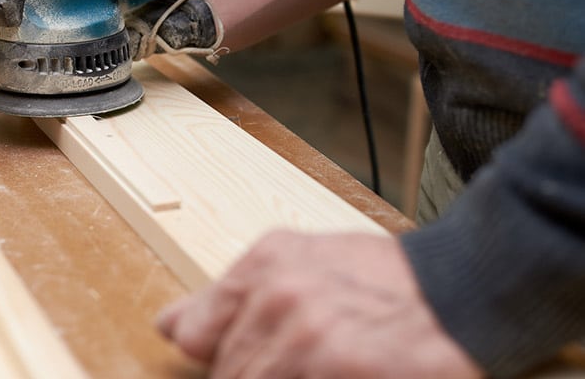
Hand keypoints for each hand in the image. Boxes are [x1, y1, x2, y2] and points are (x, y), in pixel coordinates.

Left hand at [156, 229, 482, 378]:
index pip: (194, 334)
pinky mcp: (338, 370)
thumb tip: (170, 326)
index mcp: (263, 264)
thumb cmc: (382, 278)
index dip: (214, 357)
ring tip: (319, 362)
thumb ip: (230, 293)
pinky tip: (333, 370)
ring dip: (281, 378)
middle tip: (297, 362)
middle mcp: (277, 296)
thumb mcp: (297, 261)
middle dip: (252, 375)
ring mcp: (306, 338)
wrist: (459, 290)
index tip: (230, 360)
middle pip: (228, 371)